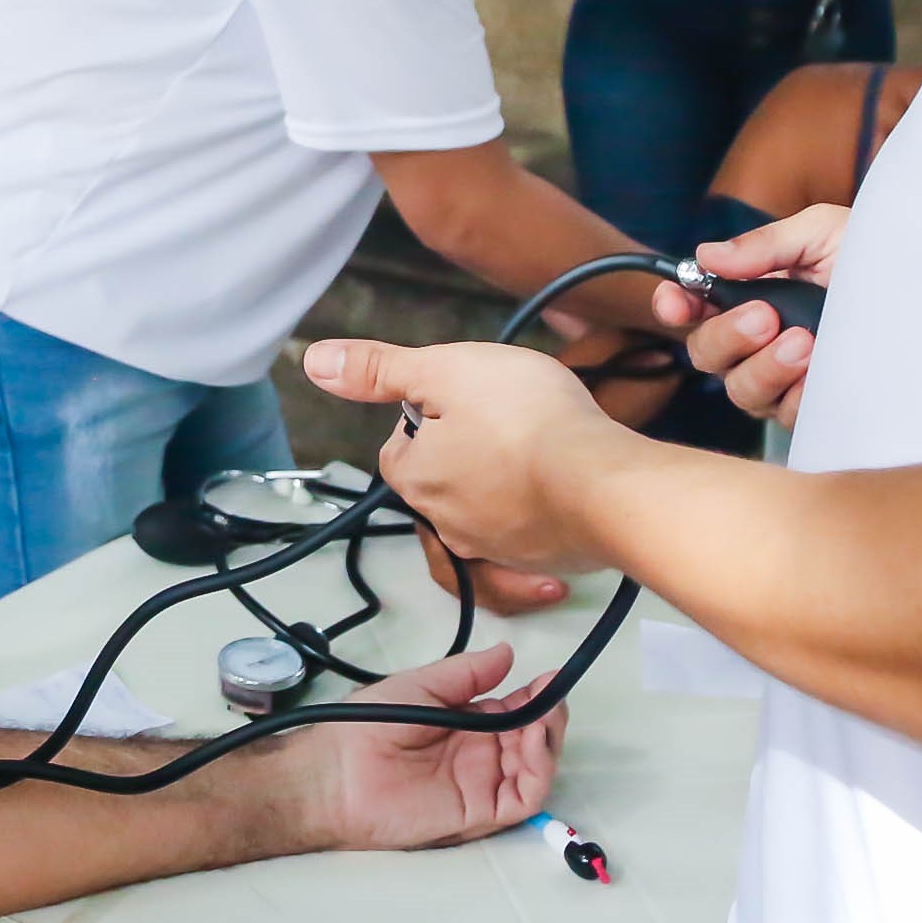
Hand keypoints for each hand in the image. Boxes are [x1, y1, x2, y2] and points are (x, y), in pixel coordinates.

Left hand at [289, 642, 564, 851]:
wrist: (337, 771)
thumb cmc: (369, 725)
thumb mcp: (423, 686)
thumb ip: (467, 673)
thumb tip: (507, 652)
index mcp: (468, 726)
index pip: (518, 712)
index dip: (538, 696)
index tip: (553, 678)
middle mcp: (481, 756)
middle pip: (534, 740)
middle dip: (550, 716)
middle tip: (551, 696)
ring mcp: (483, 785)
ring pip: (536, 768)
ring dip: (550, 740)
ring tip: (542, 715)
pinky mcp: (481, 813)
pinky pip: (524, 797)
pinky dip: (540, 771)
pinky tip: (533, 740)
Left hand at [300, 337, 632, 589]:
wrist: (605, 485)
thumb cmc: (527, 421)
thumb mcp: (445, 370)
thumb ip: (381, 369)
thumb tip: (316, 362)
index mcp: (417, 479)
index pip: (399, 450)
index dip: (427, 419)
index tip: (462, 401)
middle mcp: (449, 525)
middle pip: (442, 482)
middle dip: (466, 454)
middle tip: (508, 419)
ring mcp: (499, 549)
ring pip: (486, 513)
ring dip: (504, 490)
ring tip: (538, 456)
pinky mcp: (546, 560)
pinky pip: (530, 541)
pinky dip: (542, 518)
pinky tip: (564, 491)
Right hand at [651, 207, 843, 425]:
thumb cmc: (880, 258)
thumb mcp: (824, 232)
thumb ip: (765, 245)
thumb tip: (707, 257)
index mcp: (754, 291)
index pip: (696, 304)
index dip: (676, 303)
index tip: (675, 300)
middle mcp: (761, 339)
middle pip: (707, 354)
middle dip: (726, 335)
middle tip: (764, 315)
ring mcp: (785, 378)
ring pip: (741, 390)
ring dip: (764, 367)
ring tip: (804, 343)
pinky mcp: (815, 409)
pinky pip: (786, 414)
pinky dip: (798, 393)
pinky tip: (824, 370)